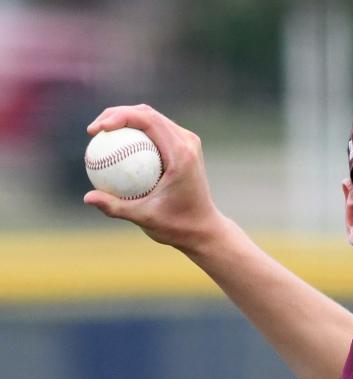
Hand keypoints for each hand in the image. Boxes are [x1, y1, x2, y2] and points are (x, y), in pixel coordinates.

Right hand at [83, 104, 228, 252]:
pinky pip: (156, 133)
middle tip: (94, 130)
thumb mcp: (145, 219)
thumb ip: (116, 208)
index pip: (148, 120)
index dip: (120, 116)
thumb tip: (87, 198)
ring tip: (100, 134)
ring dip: (125, 120)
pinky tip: (115, 147)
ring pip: (152, 119)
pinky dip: (135, 134)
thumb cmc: (177, 226)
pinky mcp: (185, 148)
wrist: (203, 229)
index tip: (98, 129)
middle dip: (117, 114)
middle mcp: (187, 143)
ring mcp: (188, 143)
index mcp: (181, 154)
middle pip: (148, 114)